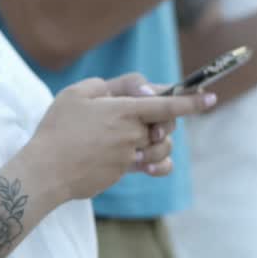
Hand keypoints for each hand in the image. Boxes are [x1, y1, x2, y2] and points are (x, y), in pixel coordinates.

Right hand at [23, 77, 215, 202]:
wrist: (46, 171)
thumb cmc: (58, 128)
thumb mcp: (77, 93)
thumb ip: (109, 85)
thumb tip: (136, 90)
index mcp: (123, 111)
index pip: (166, 104)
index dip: (191, 100)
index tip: (210, 97)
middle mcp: (132, 134)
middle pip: (166, 124)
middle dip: (165, 118)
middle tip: (148, 115)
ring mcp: (129, 156)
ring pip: (162, 147)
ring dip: (159, 141)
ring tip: (140, 138)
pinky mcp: (124, 172)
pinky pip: (153, 167)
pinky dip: (158, 164)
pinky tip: (151, 163)